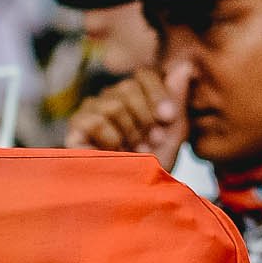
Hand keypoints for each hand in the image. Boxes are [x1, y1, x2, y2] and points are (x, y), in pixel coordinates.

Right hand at [64, 61, 189, 171]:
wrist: (134, 197)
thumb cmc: (153, 167)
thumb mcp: (174, 132)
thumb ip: (178, 98)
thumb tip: (185, 65)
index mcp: (134, 95)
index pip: (143, 75)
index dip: (157, 94)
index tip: (168, 120)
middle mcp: (110, 98)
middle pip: (127, 88)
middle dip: (144, 118)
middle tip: (150, 143)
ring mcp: (90, 112)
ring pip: (112, 105)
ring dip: (129, 133)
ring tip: (132, 152)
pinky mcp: (75, 129)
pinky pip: (95, 121)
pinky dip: (110, 140)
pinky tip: (112, 153)